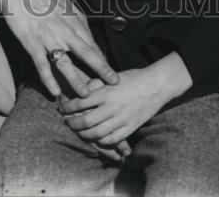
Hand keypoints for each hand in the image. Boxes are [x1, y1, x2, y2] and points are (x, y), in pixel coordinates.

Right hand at [0, 0, 118, 98]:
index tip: (111, 71)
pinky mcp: (32, 43)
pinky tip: (55, 91)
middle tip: (113, 82)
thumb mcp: (64, 1)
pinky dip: (48, 79)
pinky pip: (42, 64)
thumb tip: (87, 31)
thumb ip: (77, 17)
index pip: (91, 42)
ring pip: (65, 62)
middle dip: (101, 69)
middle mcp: (63, 29)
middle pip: (86, 52)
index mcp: (72, 19)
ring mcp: (48, 38)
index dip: (102, 58)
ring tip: (86, 95)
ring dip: (76, 80)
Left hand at [59, 53, 192, 147]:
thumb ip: (96, 85)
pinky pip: (111, 139)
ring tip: (78, 131)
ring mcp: (121, 119)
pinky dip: (100, 141)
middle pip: (85, 121)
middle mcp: (111, 107)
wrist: (155, 86)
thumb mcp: (112, 77)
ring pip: (96, 133)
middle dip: (73, 123)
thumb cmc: (133, 78)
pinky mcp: (130, 128)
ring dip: (83, 134)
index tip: (62, 109)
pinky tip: (95, 137)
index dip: (68, 108)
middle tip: (67, 122)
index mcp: (106, 92)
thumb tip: (81, 92)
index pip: (80, 102)